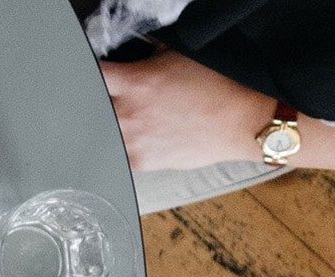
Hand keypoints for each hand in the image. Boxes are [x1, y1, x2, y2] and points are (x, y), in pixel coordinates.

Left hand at [101, 51, 273, 171]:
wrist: (243, 123)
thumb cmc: (218, 87)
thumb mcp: (178, 57)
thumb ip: (146, 57)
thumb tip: (134, 56)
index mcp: (133, 82)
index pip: (92, 75)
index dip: (91, 73)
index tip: (96, 77)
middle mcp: (126, 113)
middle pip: (93, 107)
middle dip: (102, 102)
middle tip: (118, 100)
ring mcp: (131, 140)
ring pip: (103, 133)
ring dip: (112, 126)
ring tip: (135, 121)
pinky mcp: (141, 161)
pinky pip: (120, 153)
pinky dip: (125, 145)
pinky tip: (142, 138)